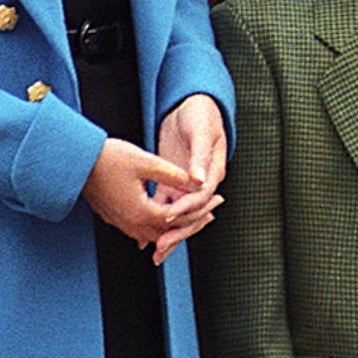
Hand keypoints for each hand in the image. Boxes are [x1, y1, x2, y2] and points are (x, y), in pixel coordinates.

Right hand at [81, 137, 202, 260]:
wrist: (75, 163)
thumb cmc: (107, 159)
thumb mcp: (147, 162)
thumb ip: (175, 176)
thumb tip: (198, 184)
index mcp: (141, 212)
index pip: (179, 218)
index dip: (201, 210)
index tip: (216, 200)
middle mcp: (131, 222)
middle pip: (169, 232)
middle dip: (193, 222)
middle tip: (211, 212)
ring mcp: (121, 222)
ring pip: (155, 234)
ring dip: (175, 226)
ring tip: (193, 215)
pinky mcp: (115, 217)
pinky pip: (141, 230)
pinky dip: (159, 226)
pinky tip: (164, 218)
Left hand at [151, 93, 228, 262]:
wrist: (191, 105)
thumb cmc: (201, 115)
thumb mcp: (201, 132)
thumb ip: (200, 156)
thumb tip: (199, 180)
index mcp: (213, 171)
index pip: (201, 197)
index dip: (185, 208)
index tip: (168, 216)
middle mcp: (201, 182)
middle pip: (191, 213)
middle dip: (177, 232)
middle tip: (160, 247)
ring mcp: (186, 183)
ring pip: (177, 214)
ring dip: (167, 232)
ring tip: (155, 251)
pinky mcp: (172, 181)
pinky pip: (164, 204)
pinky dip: (156, 218)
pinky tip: (144, 233)